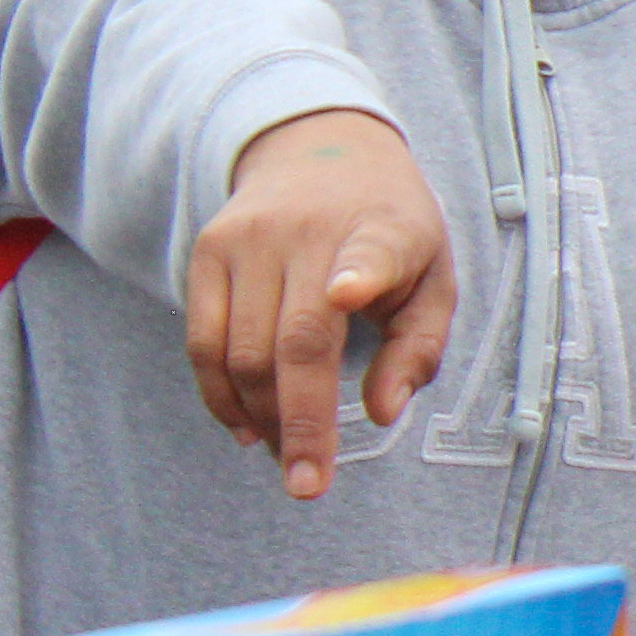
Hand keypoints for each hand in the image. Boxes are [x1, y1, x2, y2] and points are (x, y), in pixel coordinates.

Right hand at [186, 108, 452, 500]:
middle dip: (299, 422)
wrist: (322, 150)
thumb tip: (382, 413)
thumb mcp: (434, 275)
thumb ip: (418, 347)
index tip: (346, 295)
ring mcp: (249, 239)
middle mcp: (309, 231)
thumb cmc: (391, 231)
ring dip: (261, 417)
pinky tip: (248, 427)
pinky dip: (220, 395)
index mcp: (383, 229)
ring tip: (286, 455)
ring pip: (239, 350)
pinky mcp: (207, 251)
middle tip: (308, 485)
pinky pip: (201, 341)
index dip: (359, 274)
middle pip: (293, 341)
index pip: (371, 249)